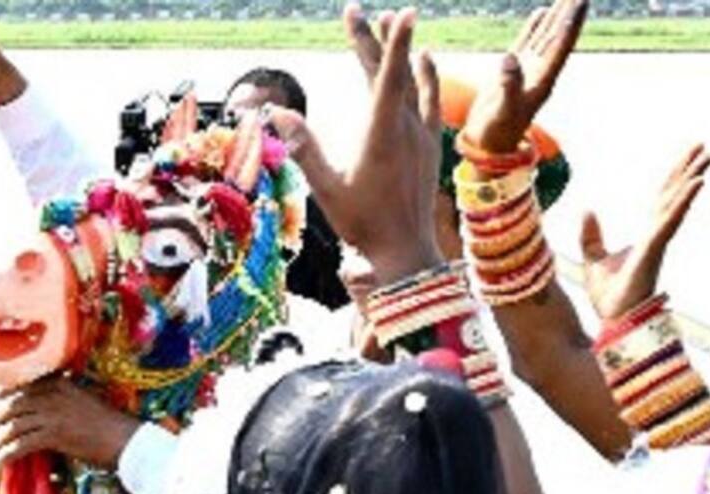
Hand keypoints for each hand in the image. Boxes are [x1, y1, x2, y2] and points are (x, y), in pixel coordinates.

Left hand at [0, 377, 139, 472]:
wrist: (126, 439)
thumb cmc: (110, 425)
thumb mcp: (85, 403)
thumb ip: (64, 400)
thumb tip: (45, 413)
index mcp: (60, 384)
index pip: (24, 387)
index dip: (4, 396)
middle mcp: (53, 394)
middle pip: (14, 405)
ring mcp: (52, 414)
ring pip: (14, 425)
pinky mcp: (53, 434)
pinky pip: (21, 444)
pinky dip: (6, 455)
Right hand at [267, 7, 442, 283]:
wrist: (405, 253)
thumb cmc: (363, 225)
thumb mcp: (327, 189)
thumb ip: (304, 148)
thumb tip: (278, 113)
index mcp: (382, 134)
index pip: (388, 77)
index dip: (394, 42)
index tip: (401, 12)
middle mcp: (407, 128)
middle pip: (392, 73)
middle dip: (375, 40)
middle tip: (359, 12)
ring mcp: (422, 136)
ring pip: (415, 83)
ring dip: (403, 52)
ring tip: (394, 22)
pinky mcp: (430, 146)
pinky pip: (431, 101)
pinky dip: (427, 77)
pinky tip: (426, 61)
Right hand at [461, 0, 586, 155]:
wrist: (487, 147)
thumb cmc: (495, 133)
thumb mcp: (502, 110)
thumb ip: (508, 85)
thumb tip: (509, 59)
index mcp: (542, 80)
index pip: (561, 45)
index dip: (572, 22)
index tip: (582, 0)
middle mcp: (539, 72)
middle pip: (559, 36)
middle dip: (569, 12)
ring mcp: (527, 70)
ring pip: (546, 35)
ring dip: (557, 15)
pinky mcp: (513, 71)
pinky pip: (528, 42)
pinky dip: (536, 26)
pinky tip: (541, 12)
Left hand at [579, 143, 709, 321]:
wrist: (612, 320)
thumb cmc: (609, 297)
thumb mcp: (593, 258)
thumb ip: (591, 236)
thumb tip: (588, 210)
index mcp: (646, 235)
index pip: (662, 199)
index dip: (675, 177)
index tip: (689, 156)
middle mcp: (657, 235)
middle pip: (675, 195)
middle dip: (689, 170)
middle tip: (705, 147)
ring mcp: (658, 241)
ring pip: (677, 203)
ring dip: (692, 179)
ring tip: (707, 158)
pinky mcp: (655, 248)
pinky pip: (671, 219)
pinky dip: (683, 200)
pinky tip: (696, 183)